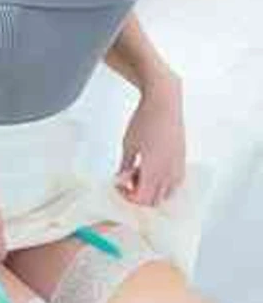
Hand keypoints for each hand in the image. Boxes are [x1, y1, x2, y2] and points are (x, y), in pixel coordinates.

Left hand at [114, 75, 185, 205]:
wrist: (164, 102)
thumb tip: (121, 179)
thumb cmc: (145, 119)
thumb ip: (125, 165)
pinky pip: (175, 183)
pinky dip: (164, 183)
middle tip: (128, 180)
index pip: (142, 199)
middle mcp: (169, 172)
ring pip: (166, 194)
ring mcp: (178, 166)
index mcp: (153, 170)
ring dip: (152, 190)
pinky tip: (153, 169)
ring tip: (141, 172)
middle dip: (138, 195)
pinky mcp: (182, 159)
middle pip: (154, 201)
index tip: (119, 185)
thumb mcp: (128, 144)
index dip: (127, 196)